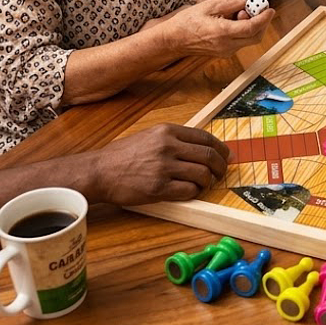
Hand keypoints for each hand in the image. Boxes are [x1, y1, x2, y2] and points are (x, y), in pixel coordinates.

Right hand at [89, 124, 230, 204]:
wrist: (99, 171)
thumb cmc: (122, 155)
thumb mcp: (150, 136)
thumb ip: (174, 139)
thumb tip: (200, 146)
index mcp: (167, 131)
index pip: (205, 137)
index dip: (220, 148)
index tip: (226, 155)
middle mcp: (168, 146)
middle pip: (209, 156)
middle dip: (221, 166)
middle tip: (222, 173)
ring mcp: (164, 167)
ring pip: (202, 174)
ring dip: (208, 181)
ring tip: (205, 184)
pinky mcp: (159, 188)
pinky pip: (189, 190)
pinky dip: (195, 192)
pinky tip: (191, 192)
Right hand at [160, 0, 273, 56]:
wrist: (173, 40)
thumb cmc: (187, 22)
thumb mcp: (209, 6)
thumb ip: (231, 2)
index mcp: (223, 32)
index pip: (252, 27)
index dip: (264, 18)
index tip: (270, 9)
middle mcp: (227, 45)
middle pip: (256, 37)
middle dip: (262, 23)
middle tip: (258, 8)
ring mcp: (226, 51)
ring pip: (249, 40)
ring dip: (253, 26)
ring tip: (241, 12)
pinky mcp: (225, 52)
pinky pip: (241, 42)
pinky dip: (245, 31)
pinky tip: (235, 20)